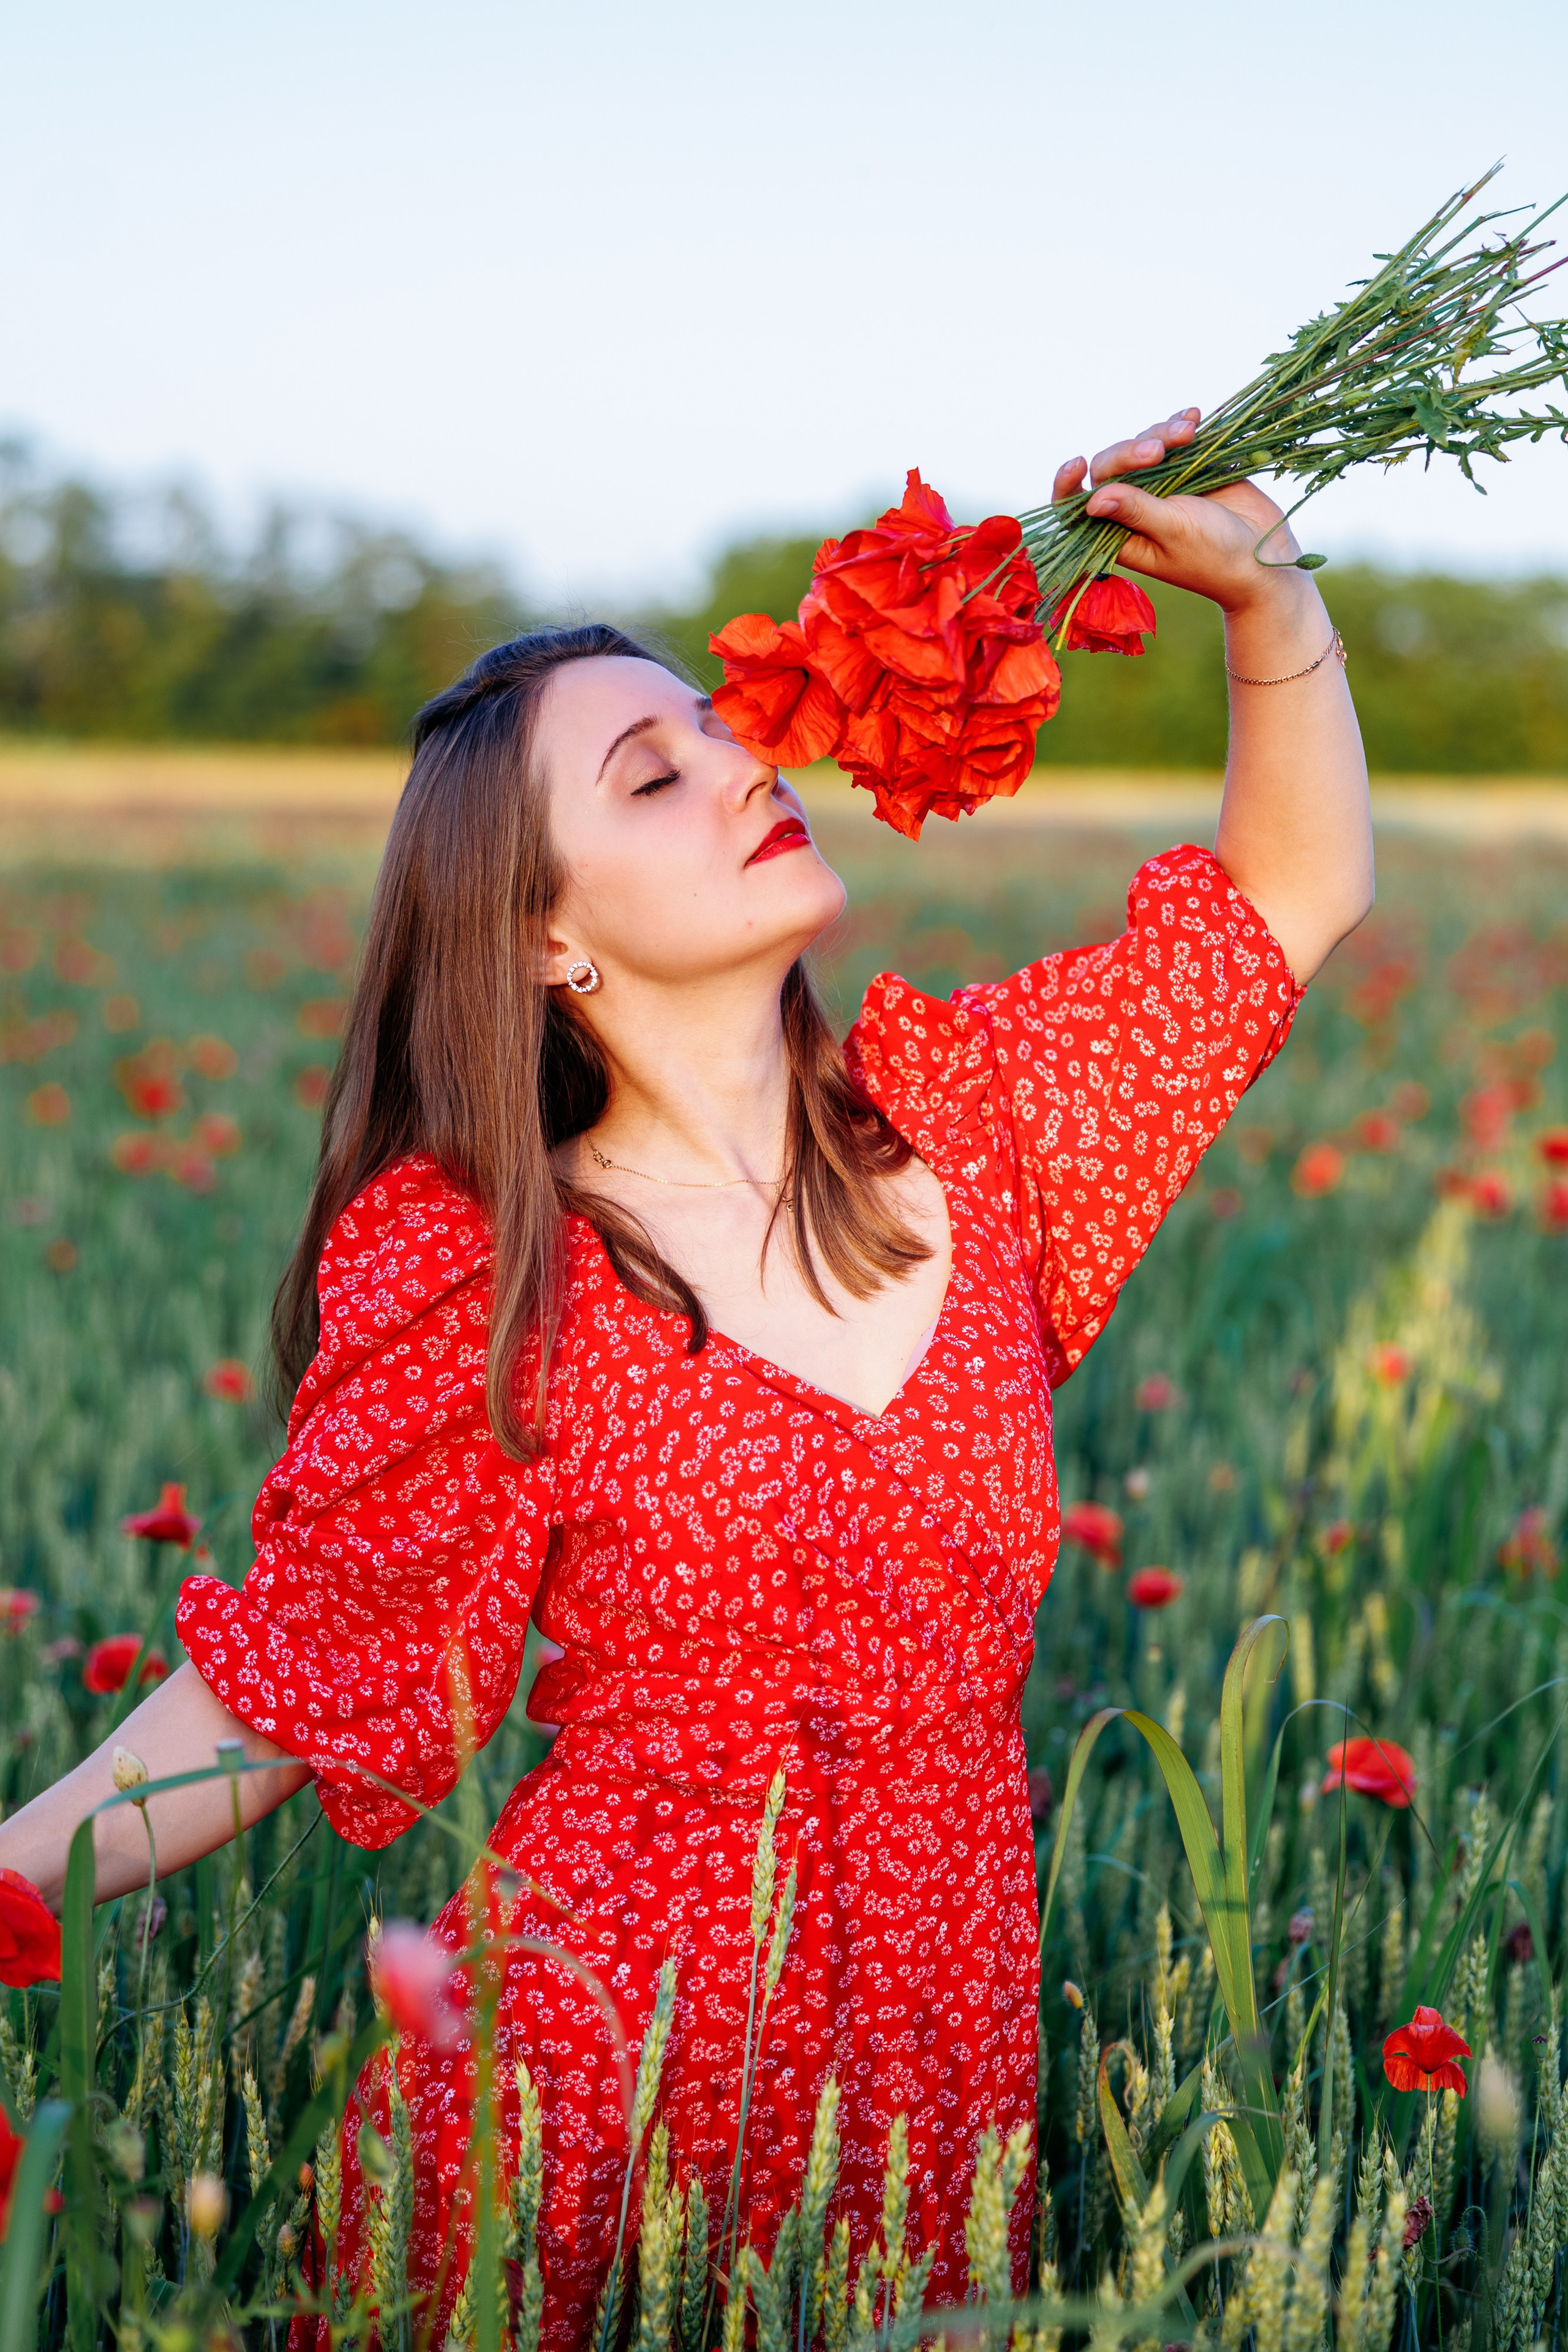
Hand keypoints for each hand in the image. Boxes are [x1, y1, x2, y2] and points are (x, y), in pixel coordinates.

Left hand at [1052, 410, 1313, 618]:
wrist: (1264, 556)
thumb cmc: (1216, 557)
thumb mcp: (1174, 532)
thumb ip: (1137, 511)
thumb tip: (1092, 498)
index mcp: (1120, 533)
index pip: (1078, 508)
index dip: (1068, 485)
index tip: (1077, 463)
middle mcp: (1135, 508)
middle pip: (1111, 466)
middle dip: (1131, 451)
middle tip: (1159, 451)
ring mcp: (1162, 486)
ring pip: (1143, 445)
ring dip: (1162, 433)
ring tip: (1190, 432)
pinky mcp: (1189, 468)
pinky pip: (1173, 439)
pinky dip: (1180, 425)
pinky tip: (1194, 418)